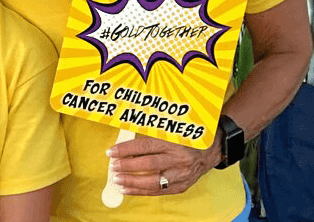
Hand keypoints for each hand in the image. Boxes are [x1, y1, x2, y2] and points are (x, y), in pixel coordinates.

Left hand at [107, 133, 221, 195]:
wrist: (210, 150)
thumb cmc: (185, 137)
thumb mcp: (168, 130)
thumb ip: (148, 134)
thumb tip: (124, 140)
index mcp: (173, 142)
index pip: (145, 146)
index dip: (126, 150)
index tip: (111, 152)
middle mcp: (178, 159)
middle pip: (148, 165)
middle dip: (127, 167)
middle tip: (112, 167)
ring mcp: (181, 175)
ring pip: (153, 182)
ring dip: (132, 182)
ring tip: (116, 180)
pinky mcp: (182, 186)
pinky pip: (158, 191)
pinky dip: (141, 192)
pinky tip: (127, 190)